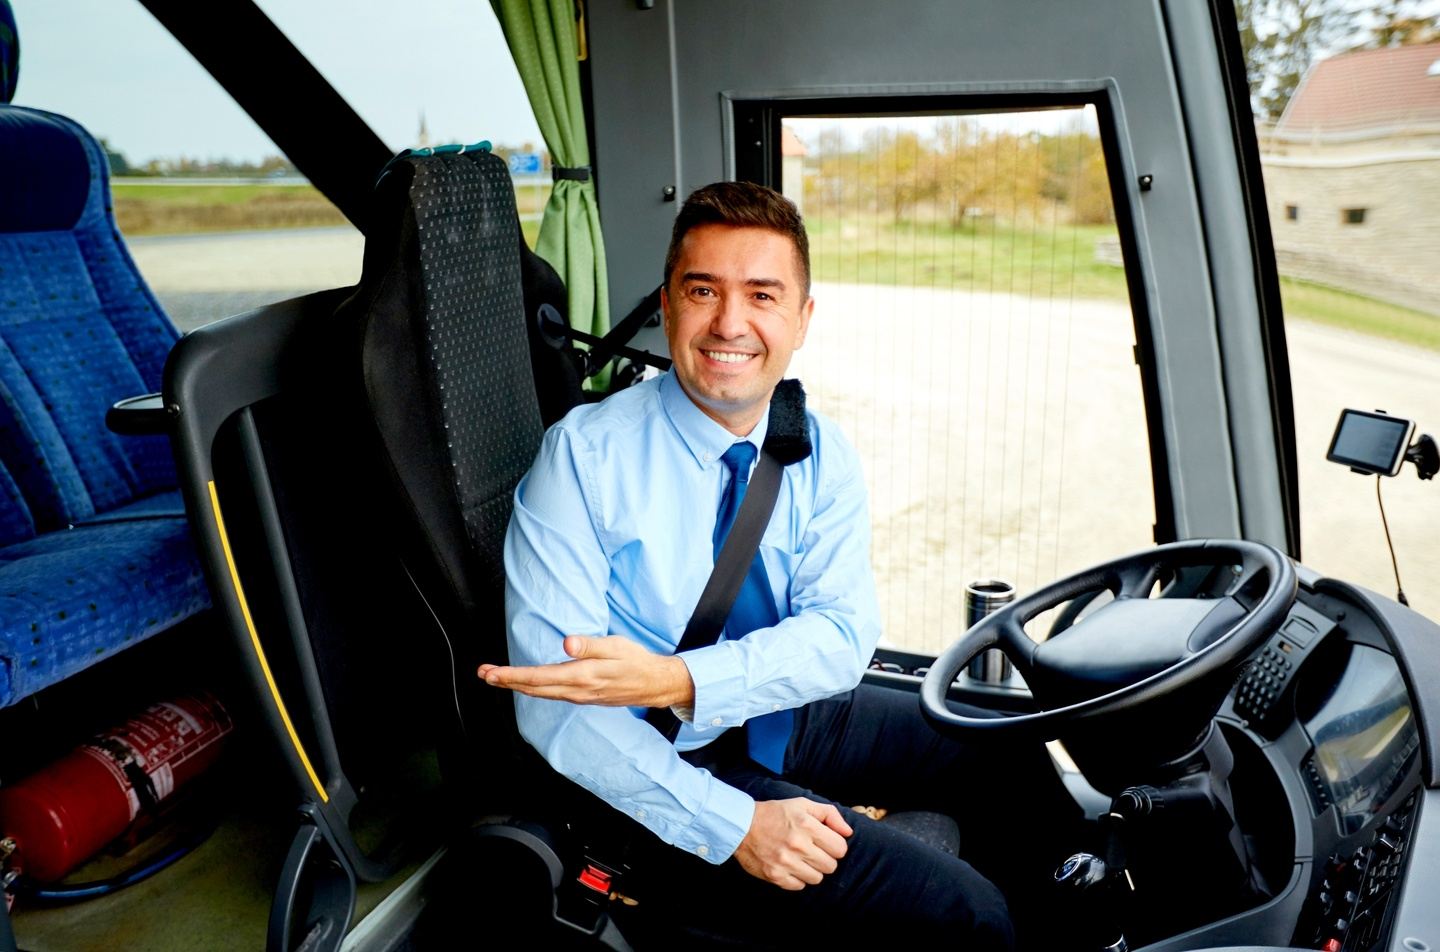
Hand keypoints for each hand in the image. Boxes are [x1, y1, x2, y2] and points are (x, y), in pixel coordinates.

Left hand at [478, 635, 694, 707]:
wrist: (654, 684)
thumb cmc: (635, 661)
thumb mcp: (616, 646)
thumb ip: (590, 645)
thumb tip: (567, 643)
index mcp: (582, 676)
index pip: (538, 677)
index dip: (512, 675)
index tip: (491, 672)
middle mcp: (576, 691)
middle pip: (533, 688)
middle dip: (506, 682)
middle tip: (483, 674)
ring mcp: (578, 697)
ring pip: (540, 693)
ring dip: (516, 686)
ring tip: (496, 678)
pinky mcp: (582, 696)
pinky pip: (551, 694)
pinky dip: (533, 688)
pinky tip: (526, 684)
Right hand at [734, 798, 852, 889]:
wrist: (741, 826)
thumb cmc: (775, 813)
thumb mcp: (802, 805)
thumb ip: (829, 814)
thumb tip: (848, 832)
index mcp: (807, 825)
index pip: (840, 848)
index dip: (835, 845)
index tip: (824, 842)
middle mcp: (798, 845)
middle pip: (831, 866)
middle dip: (825, 858)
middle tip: (812, 850)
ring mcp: (786, 862)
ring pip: (817, 878)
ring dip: (812, 870)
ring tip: (800, 859)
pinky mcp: (775, 876)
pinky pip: (799, 886)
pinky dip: (797, 878)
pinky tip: (790, 866)